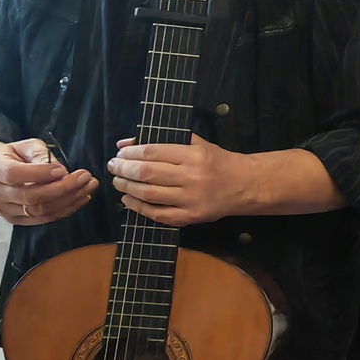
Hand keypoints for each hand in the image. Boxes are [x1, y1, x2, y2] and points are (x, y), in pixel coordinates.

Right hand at [0, 138, 94, 225]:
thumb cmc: (11, 157)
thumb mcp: (23, 147)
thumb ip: (39, 154)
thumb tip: (59, 169)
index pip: (14, 174)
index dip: (40, 173)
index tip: (63, 169)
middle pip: (31, 196)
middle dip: (63, 188)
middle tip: (85, 177)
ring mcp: (6, 209)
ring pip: (39, 211)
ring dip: (69, 200)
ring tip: (88, 187)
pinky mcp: (16, 219)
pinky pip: (43, 219)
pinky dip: (65, 210)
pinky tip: (80, 198)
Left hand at [108, 135, 247, 226]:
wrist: (245, 185)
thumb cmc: (218, 161)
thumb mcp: (196, 144)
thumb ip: (163, 142)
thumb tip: (125, 144)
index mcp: (194, 155)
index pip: (153, 152)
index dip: (131, 152)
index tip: (120, 153)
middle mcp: (192, 177)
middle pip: (147, 173)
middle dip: (123, 169)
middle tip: (113, 166)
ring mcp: (191, 199)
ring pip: (148, 194)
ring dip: (127, 187)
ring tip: (118, 181)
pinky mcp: (190, 217)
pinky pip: (157, 214)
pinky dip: (138, 207)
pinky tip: (128, 200)